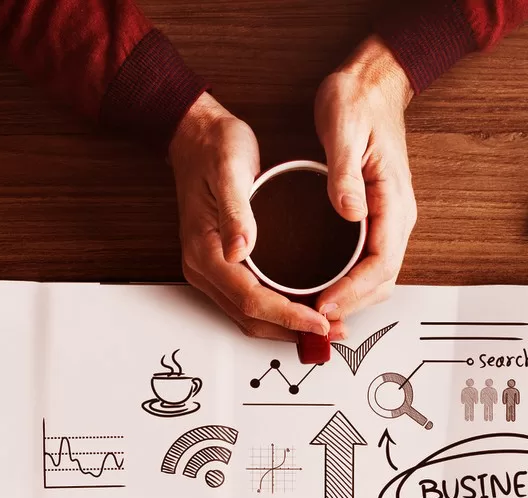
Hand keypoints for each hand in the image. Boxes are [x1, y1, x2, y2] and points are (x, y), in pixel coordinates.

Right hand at [169, 93, 331, 341]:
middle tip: (333, 331)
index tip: (320, 321)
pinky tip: (304, 308)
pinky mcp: (221, 265)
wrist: (194, 136)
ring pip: (249, 316)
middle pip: (250, 318)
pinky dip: (277, 312)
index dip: (288, 316)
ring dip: (286, 327)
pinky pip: (249, 301)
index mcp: (205, 251)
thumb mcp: (229, 169)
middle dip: (292, 330)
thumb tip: (241, 250)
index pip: (251, 299)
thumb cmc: (214, 147)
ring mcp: (211, 270)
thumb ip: (236, 212)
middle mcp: (204, 268)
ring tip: (326, 327)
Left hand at [311, 37, 417, 322]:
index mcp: (394, 200)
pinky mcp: (376, 217)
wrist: (372, 83)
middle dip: (351, 305)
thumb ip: (345, 174)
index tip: (325, 304)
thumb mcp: (344, 130)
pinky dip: (350, 283)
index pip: (381, 263)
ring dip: (351, 299)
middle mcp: (397, 215)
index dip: (353, 291)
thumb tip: (349, 212)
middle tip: (315, 320)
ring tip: (316, 312)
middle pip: (382, 280)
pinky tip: (325, 287)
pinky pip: (368, 261)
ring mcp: (389, 218)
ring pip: (377, 276)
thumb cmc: (358, 101)